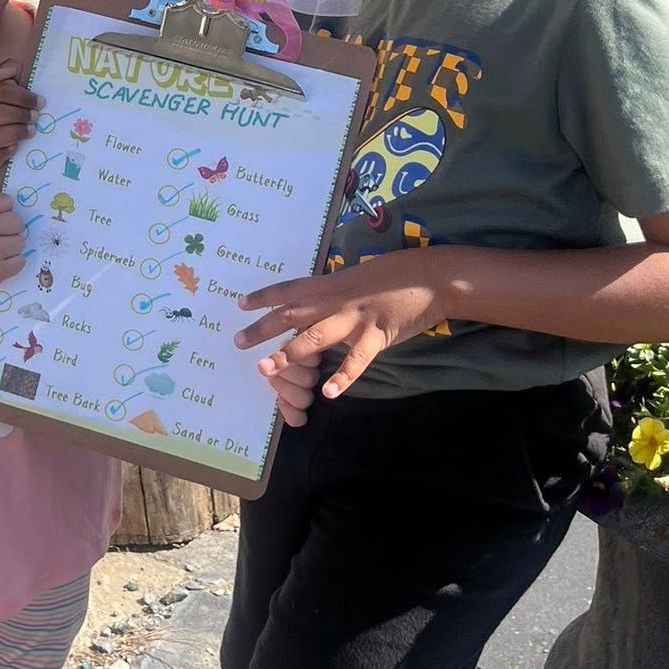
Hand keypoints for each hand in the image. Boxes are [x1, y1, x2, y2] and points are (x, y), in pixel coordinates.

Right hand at [0, 63, 40, 171]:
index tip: (41, 103)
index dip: (22, 97)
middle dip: (18, 114)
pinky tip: (16, 149)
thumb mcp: (29, 80)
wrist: (53, 138)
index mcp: (0, 97)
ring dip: (13, 133)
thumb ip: (10, 68)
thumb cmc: (38, 108)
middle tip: (36, 118)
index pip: (3, 91)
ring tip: (31, 132)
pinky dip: (2, 154)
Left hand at [232, 252, 455, 421]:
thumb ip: (334, 292)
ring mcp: (355, 318)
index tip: (240, 304)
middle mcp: (336, 299)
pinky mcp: (377, 335)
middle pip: (291, 314)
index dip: (264, 296)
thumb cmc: (393, 275)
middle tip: (238, 342)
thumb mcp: (355, 278)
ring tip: (265, 370)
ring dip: (289, 353)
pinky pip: (357, 360)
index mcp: (330, 284)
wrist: (430, 276)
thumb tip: (316, 304)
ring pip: (315, 337)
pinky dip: (342, 377)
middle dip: (262, 329)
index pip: (289, 289)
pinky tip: (328, 393)